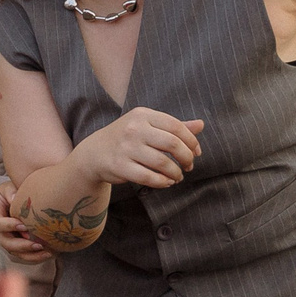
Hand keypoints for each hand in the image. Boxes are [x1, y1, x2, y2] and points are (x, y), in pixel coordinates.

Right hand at [0, 176, 52, 262]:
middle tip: (38, 244)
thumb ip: (11, 192)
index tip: (24, 226)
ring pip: (16, 253)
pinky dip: (36, 257)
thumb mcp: (9, 187)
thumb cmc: (12, 192)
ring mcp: (7, 240)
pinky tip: (50, 253)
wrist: (14, 199)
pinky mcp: (16, 246)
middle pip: (6, 243)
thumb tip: (15, 198)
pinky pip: (25, 255)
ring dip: (32, 255)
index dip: (9, 226)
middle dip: (22, 246)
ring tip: (48, 252)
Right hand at [78, 108, 205, 188]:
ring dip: (176, 173)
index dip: (191, 141)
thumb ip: (174, 126)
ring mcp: (126, 148)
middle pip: (173, 144)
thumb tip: (201, 125)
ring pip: (163, 163)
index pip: (176, 126)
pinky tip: (166, 182)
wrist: (94, 152)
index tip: (196, 152)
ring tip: (178, 176)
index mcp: (143, 115)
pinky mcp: (120, 166)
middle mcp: (134, 129)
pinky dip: (162, 182)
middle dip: (187, 158)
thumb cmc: (127, 138)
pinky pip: (149, 177)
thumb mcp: (148, 126)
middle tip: (189, 165)